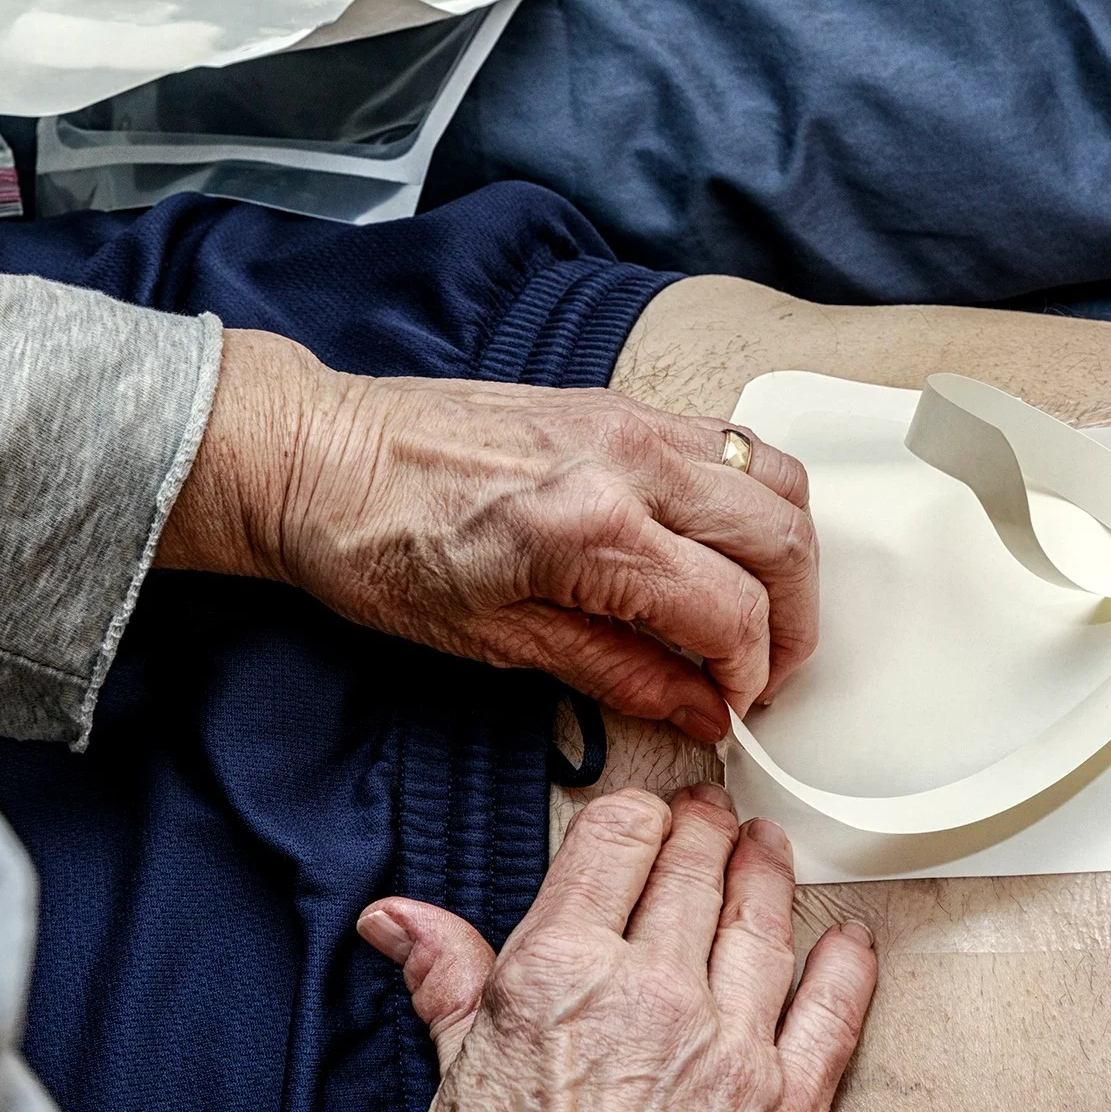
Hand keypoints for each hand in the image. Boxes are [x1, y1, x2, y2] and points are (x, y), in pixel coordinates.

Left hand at [160, 330, 817, 738]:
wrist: (317, 456)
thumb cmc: (375, 546)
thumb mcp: (495, 642)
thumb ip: (619, 672)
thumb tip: (699, 706)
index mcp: (591, 529)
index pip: (732, 612)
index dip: (748, 676)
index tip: (732, 706)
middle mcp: (629, 461)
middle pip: (782, 540)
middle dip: (793, 623)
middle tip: (764, 672)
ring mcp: (632, 421)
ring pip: (778, 478)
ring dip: (787, 554)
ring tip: (756, 609)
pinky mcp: (622, 404)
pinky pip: (733, 442)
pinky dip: (755, 498)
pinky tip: (724, 545)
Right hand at [356, 785, 876, 1111]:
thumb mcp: (451, 1080)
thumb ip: (447, 982)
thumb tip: (401, 920)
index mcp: (559, 971)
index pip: (616, 843)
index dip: (637, 818)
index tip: (648, 817)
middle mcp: (652, 991)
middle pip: (694, 872)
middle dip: (705, 833)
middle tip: (713, 818)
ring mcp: (730, 1047)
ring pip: (762, 924)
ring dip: (767, 875)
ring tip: (768, 851)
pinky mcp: (787, 1108)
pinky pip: (833, 1011)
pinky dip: (844, 965)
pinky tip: (848, 940)